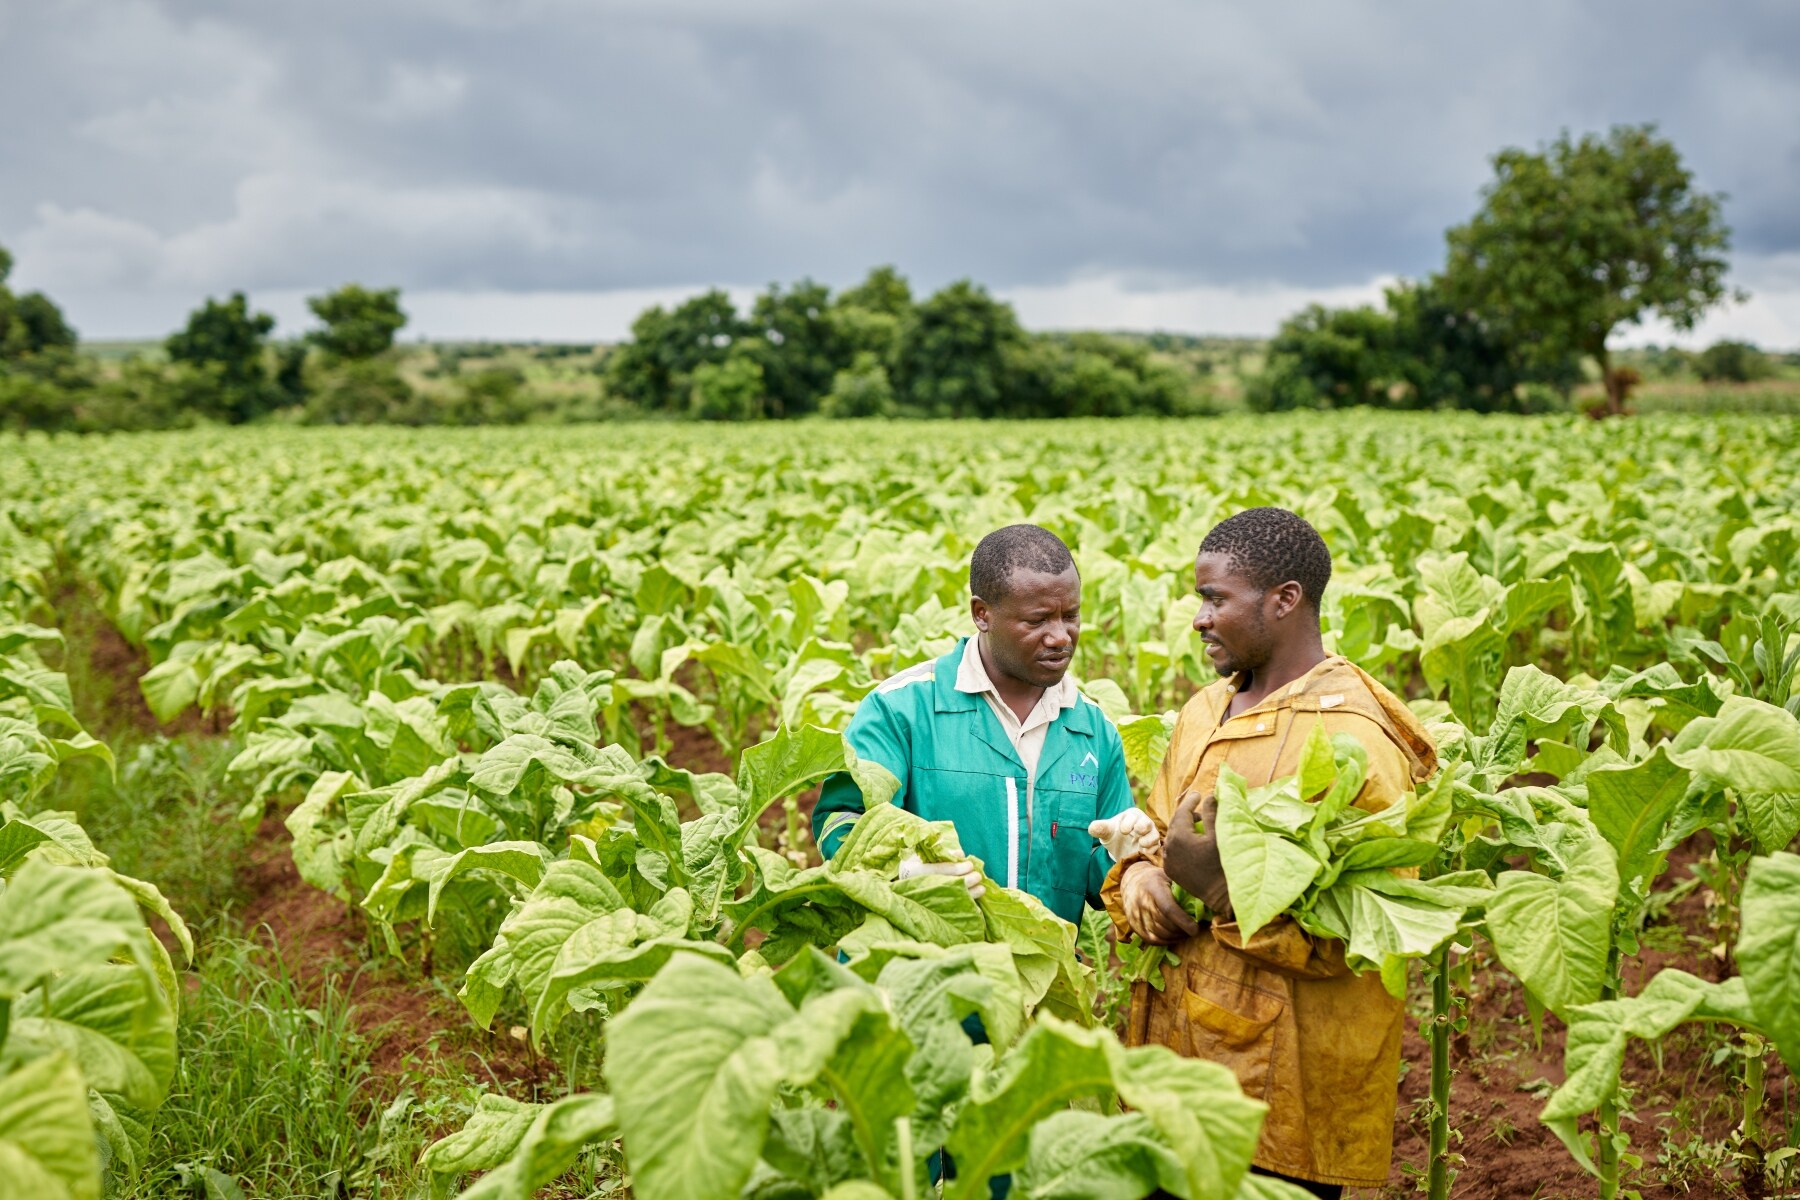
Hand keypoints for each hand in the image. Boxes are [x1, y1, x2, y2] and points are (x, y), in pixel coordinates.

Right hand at [897, 854, 985, 899]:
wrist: (898, 886)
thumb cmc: (912, 865)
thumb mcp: (919, 855)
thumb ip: (939, 853)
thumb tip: (960, 853)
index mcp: (913, 871)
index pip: (938, 870)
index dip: (955, 868)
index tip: (969, 865)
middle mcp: (918, 886)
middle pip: (946, 885)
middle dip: (965, 881)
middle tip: (978, 876)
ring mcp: (924, 898)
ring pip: (950, 898)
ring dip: (968, 894)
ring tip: (981, 889)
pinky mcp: (932, 907)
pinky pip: (949, 907)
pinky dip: (964, 904)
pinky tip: (975, 901)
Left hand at [1088, 808, 1161, 861]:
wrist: (1121, 849)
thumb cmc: (1114, 835)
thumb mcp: (1106, 831)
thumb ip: (1100, 828)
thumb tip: (1091, 828)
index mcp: (1132, 815)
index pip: (1133, 816)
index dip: (1129, 823)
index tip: (1122, 831)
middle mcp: (1144, 823)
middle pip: (1147, 823)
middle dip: (1143, 827)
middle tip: (1137, 832)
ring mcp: (1150, 834)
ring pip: (1154, 835)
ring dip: (1149, 840)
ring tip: (1141, 845)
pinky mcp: (1154, 846)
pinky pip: (1156, 847)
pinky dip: (1151, 850)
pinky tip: (1143, 853)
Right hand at [1120, 860, 1201, 944]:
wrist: (1131, 882)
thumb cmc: (1157, 878)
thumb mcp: (1169, 875)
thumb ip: (1183, 886)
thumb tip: (1205, 898)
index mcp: (1153, 887)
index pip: (1168, 909)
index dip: (1183, 921)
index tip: (1196, 928)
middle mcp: (1142, 903)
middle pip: (1166, 924)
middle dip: (1183, 930)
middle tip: (1195, 929)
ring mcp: (1136, 916)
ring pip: (1160, 934)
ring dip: (1176, 936)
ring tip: (1186, 932)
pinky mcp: (1135, 926)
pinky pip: (1153, 940)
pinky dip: (1167, 941)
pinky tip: (1175, 936)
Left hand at [1163, 790, 1231, 917]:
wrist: (1222, 895)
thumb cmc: (1223, 863)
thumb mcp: (1219, 835)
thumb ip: (1211, 813)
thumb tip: (1208, 796)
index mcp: (1179, 837)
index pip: (1182, 812)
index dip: (1191, 801)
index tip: (1198, 794)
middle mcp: (1168, 848)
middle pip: (1175, 824)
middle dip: (1187, 813)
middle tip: (1199, 807)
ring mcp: (1168, 861)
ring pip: (1173, 837)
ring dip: (1184, 828)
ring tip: (1199, 824)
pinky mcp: (1171, 871)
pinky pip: (1172, 850)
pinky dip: (1180, 842)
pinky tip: (1193, 841)